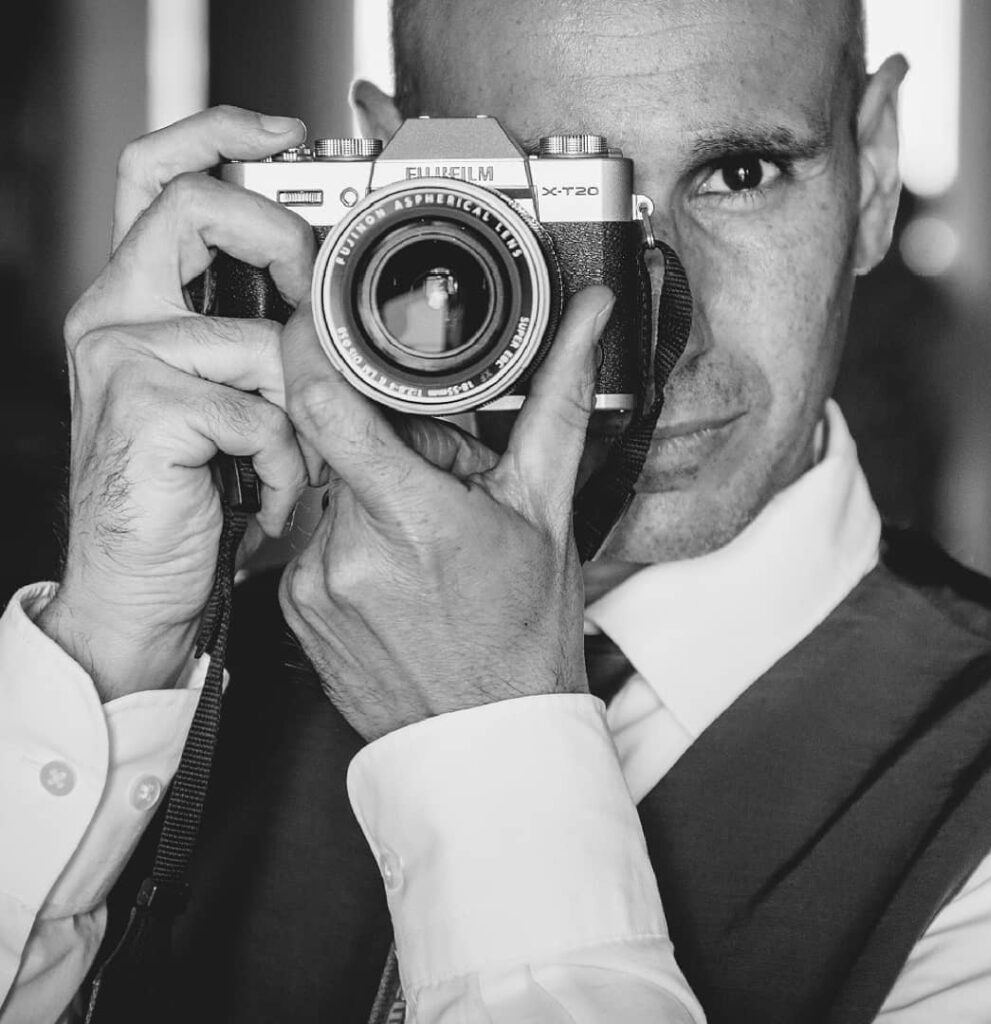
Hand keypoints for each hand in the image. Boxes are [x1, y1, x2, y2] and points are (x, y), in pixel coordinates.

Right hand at [38, 107, 313, 699]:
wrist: (142, 590)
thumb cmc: (192, 498)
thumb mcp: (231, 405)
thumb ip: (262, 343)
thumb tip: (326, 308)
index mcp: (136, 301)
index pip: (156, 176)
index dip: (219, 133)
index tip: (284, 133)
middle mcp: (114, 313)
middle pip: (194, 206)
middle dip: (281, 241)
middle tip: (316, 302)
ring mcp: (120, 356)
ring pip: (260, 338)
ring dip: (299, 415)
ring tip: (283, 468)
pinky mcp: (145, 405)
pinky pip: (262, 412)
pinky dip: (285, 466)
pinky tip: (263, 497)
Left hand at [280, 286, 614, 740]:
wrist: (487, 737)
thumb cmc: (522, 636)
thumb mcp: (545, 513)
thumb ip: (556, 403)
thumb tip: (585, 323)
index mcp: (412, 518)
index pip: (327, 402)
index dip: (314, 346)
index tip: (324, 322)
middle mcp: (347, 551)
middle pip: (343, 444)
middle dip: (390, 444)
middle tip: (440, 487)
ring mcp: (312, 584)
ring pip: (331, 491)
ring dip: (372, 494)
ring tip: (422, 544)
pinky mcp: (294, 608)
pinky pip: (314, 539)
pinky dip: (352, 538)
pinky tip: (395, 574)